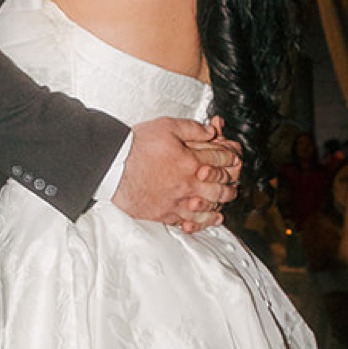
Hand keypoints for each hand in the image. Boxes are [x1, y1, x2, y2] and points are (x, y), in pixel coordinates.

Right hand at [114, 114, 240, 230]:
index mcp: (191, 161)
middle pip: (219, 187)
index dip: (230, 157)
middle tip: (234, 182)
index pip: (220, 160)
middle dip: (230, 183)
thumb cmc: (135, 147)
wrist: (113, 168)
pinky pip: (189, 221)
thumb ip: (191, 128)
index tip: (233, 158)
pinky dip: (203, 221)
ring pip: (208, 206)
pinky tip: (209, 219)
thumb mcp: (166, 126)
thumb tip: (210, 131)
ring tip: (227, 201)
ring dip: (221, 203)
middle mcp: (188, 184)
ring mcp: (177, 201)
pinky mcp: (165, 213)